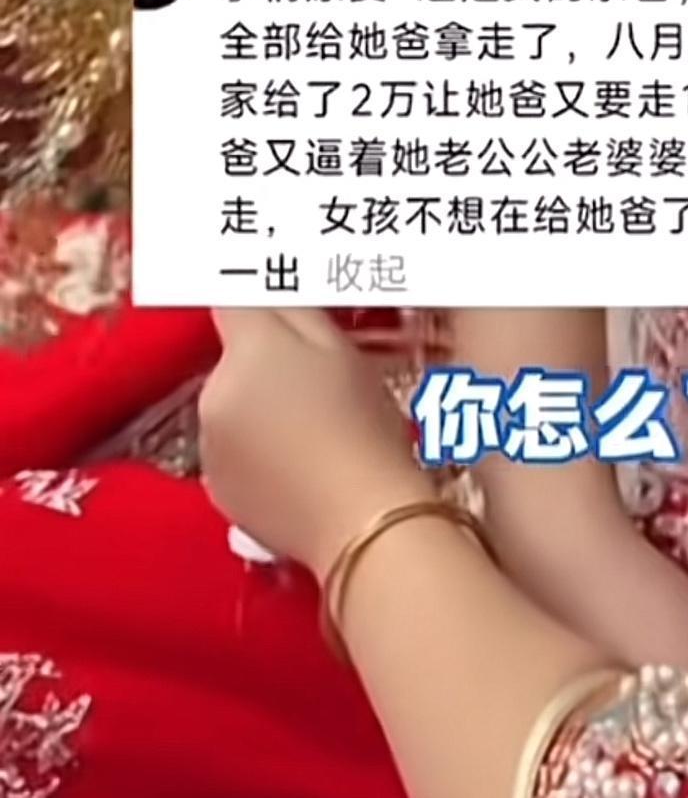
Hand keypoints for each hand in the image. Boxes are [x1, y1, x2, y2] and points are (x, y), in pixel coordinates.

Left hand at [199, 308, 425, 580]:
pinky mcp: (214, 487)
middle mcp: (213, 391)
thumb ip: (298, 311)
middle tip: (318, 384)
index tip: (262, 292)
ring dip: (257, 407)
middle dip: (264, 362)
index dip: (246, 294)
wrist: (360, 521)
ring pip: (232, 404)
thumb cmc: (362, 427)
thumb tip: (270, 284)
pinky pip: (231, 449)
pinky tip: (295, 466)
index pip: (228, 299)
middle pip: (234, 358)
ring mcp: (208, 444)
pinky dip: (254, 450)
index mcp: (248, 349)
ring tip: (311, 433)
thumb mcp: (342, 352)